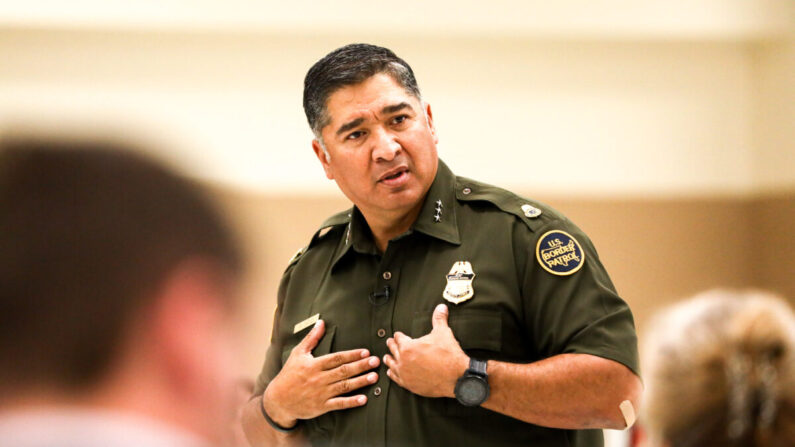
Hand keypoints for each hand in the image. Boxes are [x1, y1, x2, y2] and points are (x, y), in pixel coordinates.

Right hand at [263, 320, 379, 427]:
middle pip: (343, 371)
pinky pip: (339, 404)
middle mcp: (319, 378)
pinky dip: (351, 402)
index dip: (352, 355)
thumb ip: (311, 338)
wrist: (278, 400)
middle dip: (361, 366)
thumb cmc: (289, 374)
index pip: (336, 358)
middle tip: (376, 361)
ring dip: (360, 381)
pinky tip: (363, 399)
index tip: (365, 352)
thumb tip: (321, 322)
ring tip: (374, 376)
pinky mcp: (321, 406)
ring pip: (344, 386)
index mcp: (314, 365)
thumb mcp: (298, 354)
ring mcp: (321, 393)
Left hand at [383, 304, 468, 397]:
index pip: (399, 338)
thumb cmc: (449, 355)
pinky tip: (391, 372)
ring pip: (392, 365)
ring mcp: (405, 374)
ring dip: (390, 360)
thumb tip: (441, 307)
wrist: (456, 378)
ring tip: (387, 357)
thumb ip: (439, 319)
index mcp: (408, 347)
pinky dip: (393, 374)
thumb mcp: (443, 333)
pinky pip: (396, 378)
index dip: (399, 335)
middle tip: (390, 342)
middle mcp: (403, 361)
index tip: (397, 334)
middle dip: (392, 345)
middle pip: (393, 350)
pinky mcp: (409, 385)